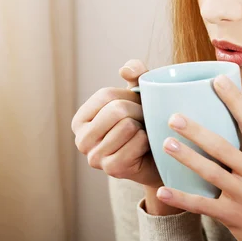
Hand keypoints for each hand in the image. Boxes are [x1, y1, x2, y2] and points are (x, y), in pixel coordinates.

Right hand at [71, 59, 162, 187]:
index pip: (106, 95)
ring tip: (144, 133)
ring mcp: (94, 158)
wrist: (160, 155)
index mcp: (81, 120)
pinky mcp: (112, 169)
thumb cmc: (145, 121)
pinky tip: (145, 147)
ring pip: (127, 126)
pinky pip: (137, 142)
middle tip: (144, 120)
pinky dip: (147, 141)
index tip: (137, 105)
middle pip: (116, 110)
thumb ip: (135, 72)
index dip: (130, 96)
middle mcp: (81, 140)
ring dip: (144, 126)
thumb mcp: (139, 92)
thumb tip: (125, 70)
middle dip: (138, 111)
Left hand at [153, 75, 241, 240]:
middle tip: (174, 117)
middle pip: (222, 145)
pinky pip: (203, 206)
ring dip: (186, 158)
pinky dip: (182, 198)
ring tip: (165, 144)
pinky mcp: (235, 217)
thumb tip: (229, 124)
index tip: (217, 79)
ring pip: (211, 172)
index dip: (233, 98)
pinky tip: (164, 191)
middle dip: (196, 131)